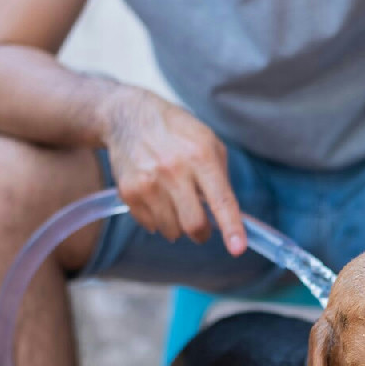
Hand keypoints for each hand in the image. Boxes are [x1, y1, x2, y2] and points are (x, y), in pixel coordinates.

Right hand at [99, 86, 245, 254]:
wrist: (127, 116)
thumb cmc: (176, 131)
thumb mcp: (208, 141)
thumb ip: (220, 177)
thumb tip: (229, 216)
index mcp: (200, 155)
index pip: (221, 199)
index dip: (231, 227)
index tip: (237, 249)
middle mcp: (174, 170)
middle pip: (194, 225)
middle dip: (202, 233)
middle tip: (202, 227)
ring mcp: (148, 182)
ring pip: (172, 230)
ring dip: (178, 225)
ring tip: (174, 201)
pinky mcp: (128, 192)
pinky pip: (151, 225)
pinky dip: (158, 219)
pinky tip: (156, 196)